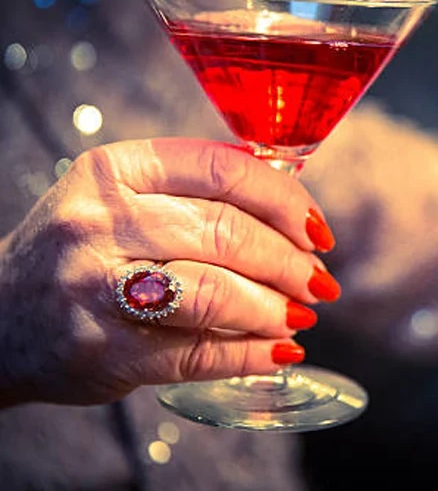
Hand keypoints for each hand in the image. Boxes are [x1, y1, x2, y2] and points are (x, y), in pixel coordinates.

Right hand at [0, 139, 338, 406]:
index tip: (316, 229)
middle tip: (319, 281)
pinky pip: (199, 353)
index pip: (224, 169)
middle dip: (290, 262)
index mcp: (114, 170)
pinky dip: (252, 355)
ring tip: (300, 317)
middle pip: (227, 233)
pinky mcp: (104, 351)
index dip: (286, 200)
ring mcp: (96, 288)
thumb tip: (291, 198)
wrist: (0, 316)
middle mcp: (99, 222)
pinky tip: (277, 352)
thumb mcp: (121, 196)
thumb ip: (194, 187)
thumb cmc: (84, 250)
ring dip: (276, 309)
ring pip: (217, 293)